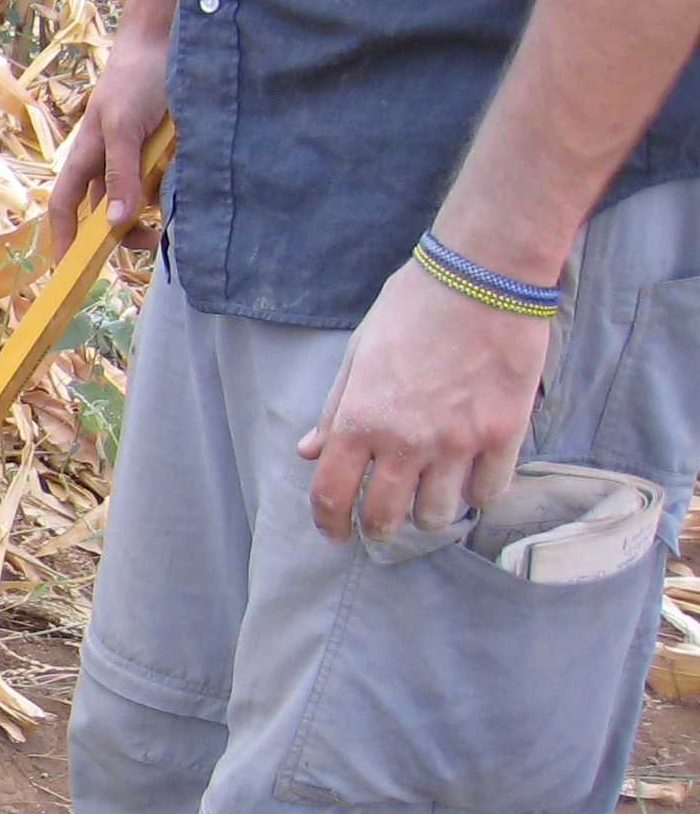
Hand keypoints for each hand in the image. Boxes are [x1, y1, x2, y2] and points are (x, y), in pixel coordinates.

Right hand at [48, 15, 170, 256]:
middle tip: (152, 241)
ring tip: (172, 215)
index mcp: (86, 158)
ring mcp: (133, 158)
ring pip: (135, 200)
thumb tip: (112, 224)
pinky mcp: (158, 152)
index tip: (68, 270)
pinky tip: (183, 185)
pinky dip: (169, 191)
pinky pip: (160, 182)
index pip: (65, 207)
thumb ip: (120, 175)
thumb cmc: (134, 81)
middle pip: (103, 211)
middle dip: (122, 232)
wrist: (168, 43)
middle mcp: (106, 163)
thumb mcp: (125, 129)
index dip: (62, 238)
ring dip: (151, 211)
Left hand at [297, 260, 550, 540]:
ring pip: (439, 514)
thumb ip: (334, 409)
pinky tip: (471, 482)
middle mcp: (405, 441)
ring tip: (427, 502)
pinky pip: (489, 491)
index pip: (332, 495)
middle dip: (378, 530)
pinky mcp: (504, 435)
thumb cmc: (413, 309)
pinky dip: (477, 495)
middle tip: (380, 527)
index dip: (329, 524)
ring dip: (428, 516)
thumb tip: (309, 451)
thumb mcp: (358, 355)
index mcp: (360, 420)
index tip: (335, 533)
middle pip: (385, 516)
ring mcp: (457, 442)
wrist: (482, 280)